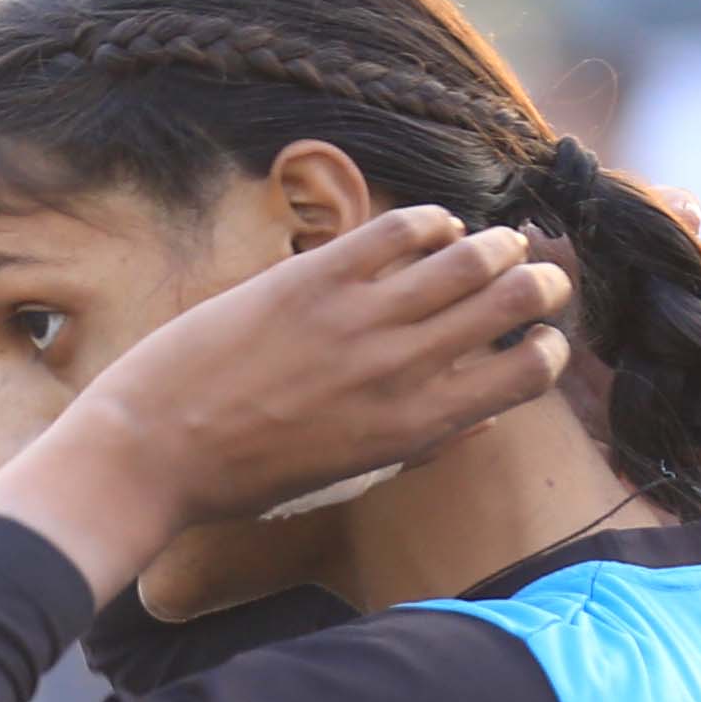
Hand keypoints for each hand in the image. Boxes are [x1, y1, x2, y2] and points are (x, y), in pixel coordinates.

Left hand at [0, 206, 574, 596]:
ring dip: (497, 244)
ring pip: (468, 257)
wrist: (151, 455)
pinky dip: (430, 221)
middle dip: (540, 283)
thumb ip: (418, 446)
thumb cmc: (244, 479)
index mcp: (413, 429)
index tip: (541, 339)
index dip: (549, 350)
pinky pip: (399, 230)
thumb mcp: (346, 479)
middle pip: (510, 303)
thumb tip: (481, 419)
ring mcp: (358, 319)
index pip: (525, 377)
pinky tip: (434, 227)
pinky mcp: (312, 279)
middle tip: (539, 276)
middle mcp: (400, 370)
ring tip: (499, 243)